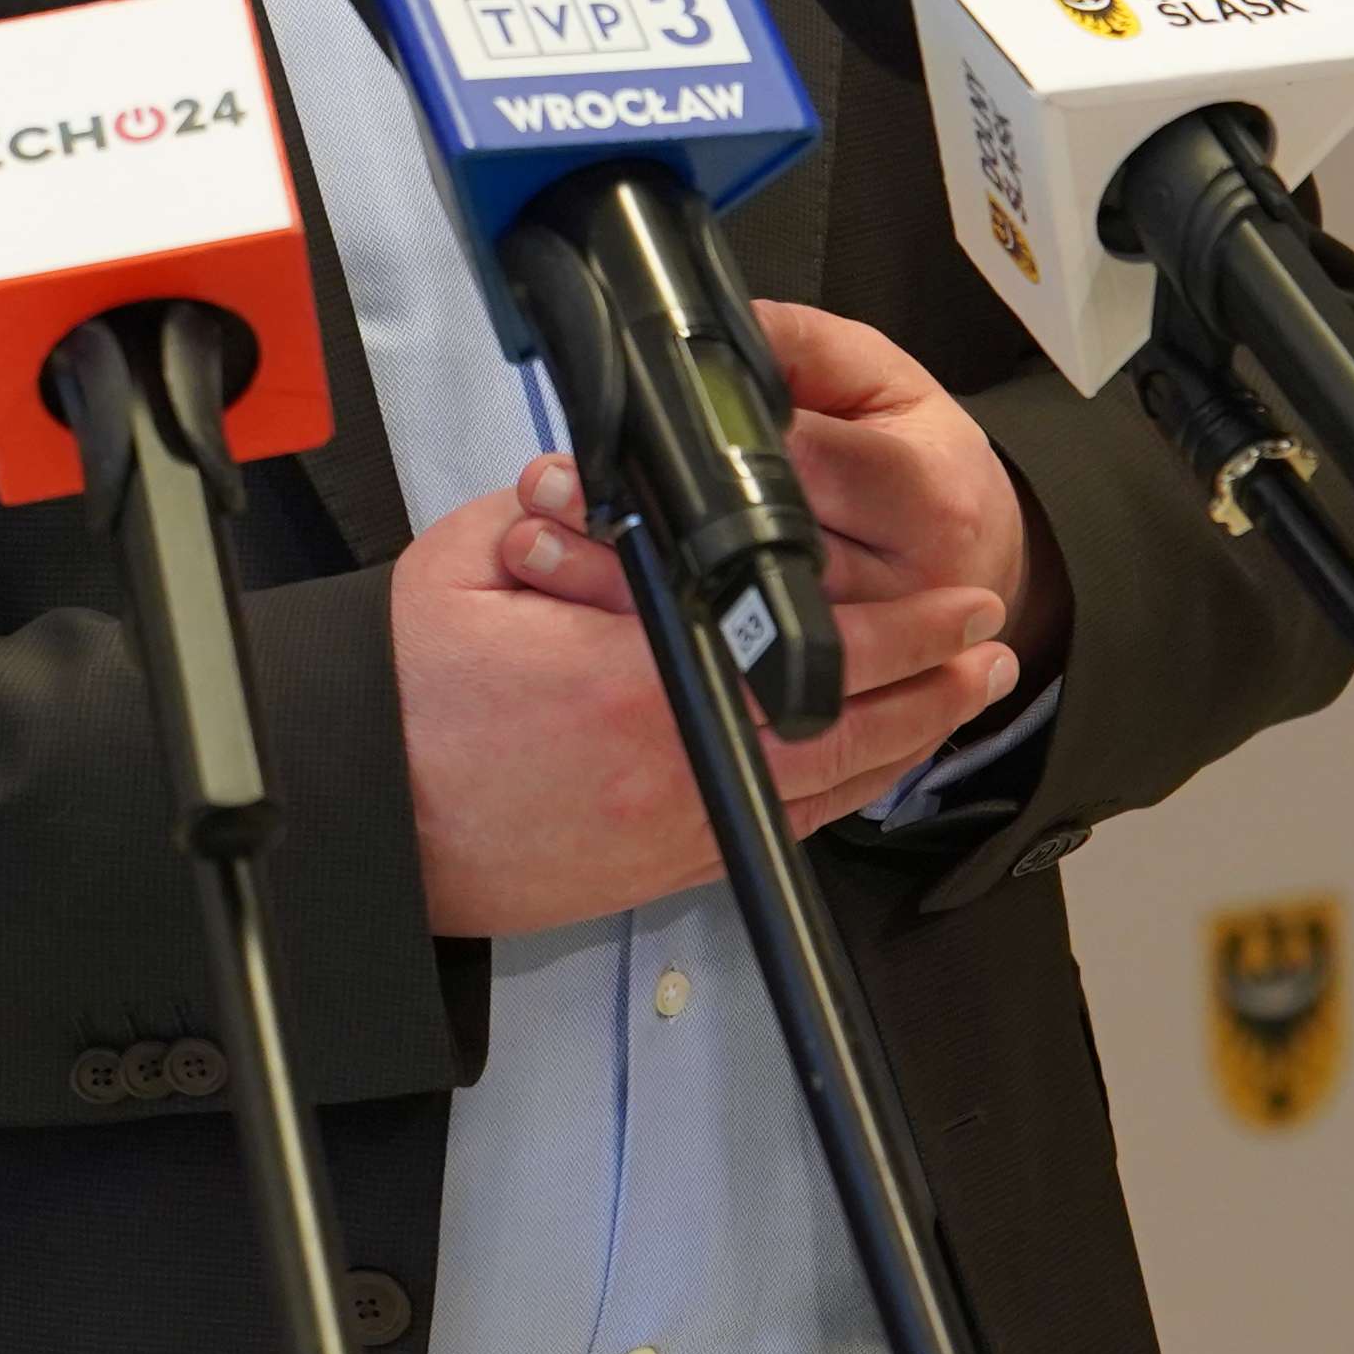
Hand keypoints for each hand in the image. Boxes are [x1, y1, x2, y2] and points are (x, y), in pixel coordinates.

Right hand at [394, 467, 1023, 942]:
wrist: (365, 815)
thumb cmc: (404, 699)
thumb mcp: (468, 565)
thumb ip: (559, 515)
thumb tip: (621, 487)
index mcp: (637, 677)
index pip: (809, 649)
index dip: (902, 627)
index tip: (955, 599)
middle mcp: (677, 764)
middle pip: (847, 730)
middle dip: (932, 687)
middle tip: (988, 647)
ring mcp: (678, 826)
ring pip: (826, 789)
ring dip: (905, 741)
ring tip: (958, 700)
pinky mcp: (663, 866)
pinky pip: (781, 832)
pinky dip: (840, 798)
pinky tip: (869, 768)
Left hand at [494, 300, 1061, 682]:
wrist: (978, 566)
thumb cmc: (920, 465)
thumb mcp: (883, 380)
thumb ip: (804, 348)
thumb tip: (719, 325)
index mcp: (924, 496)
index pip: (805, 465)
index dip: (707, 449)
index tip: (624, 434)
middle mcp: (900, 586)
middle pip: (755, 552)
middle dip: (642, 522)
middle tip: (548, 493)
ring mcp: (865, 653)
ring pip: (732, 625)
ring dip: (622, 588)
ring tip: (536, 545)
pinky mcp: (827, 694)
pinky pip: (731, 677)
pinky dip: (651, 644)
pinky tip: (575, 614)